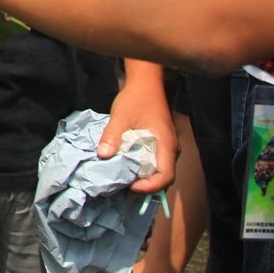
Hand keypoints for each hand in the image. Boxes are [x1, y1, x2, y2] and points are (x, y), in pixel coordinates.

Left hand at [100, 67, 176, 194]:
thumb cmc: (136, 97)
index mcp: (166, 144)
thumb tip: (103, 155)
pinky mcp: (160, 144)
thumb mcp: (121, 115)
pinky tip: (127, 170)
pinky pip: (156, 163)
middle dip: (146, 187)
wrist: (145, 83)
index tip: (131, 187)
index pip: (166, 176)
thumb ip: (112, 135)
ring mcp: (167, 146)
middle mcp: (171, 148)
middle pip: (164, 177)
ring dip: (144, 180)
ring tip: (124, 182)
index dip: (150, 187)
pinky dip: (144, 171)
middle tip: (124, 189)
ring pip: (160, 171)